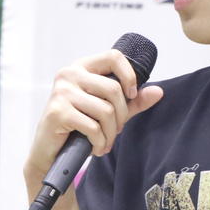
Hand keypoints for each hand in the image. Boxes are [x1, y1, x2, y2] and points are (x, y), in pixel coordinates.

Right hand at [24, 49, 163, 185]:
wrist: (50, 152)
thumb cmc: (78, 128)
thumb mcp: (109, 111)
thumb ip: (132, 101)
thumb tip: (159, 92)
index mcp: (82, 67)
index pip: (113, 56)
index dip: (129, 75)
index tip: (132, 95)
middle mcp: (70, 74)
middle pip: (113, 89)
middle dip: (121, 116)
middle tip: (116, 131)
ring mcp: (62, 92)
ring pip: (105, 111)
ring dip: (110, 134)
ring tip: (105, 143)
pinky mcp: (58, 112)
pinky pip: (93, 127)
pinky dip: (99, 142)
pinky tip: (95, 148)